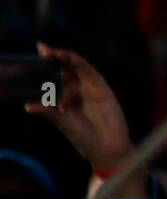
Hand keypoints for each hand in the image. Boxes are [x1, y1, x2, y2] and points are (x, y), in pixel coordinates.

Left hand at [24, 44, 145, 197]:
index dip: (47, 66)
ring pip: (79, 68)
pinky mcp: (104, 91)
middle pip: (67, 69)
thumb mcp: (63, 124)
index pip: (56, 77)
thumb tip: (28, 105)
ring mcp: (92, 89)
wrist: (106, 150)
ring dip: (67, 58)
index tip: (36, 54)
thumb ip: (49, 113)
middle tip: (42, 49)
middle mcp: (80, 91)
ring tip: (53, 52)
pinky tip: (71, 58)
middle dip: (54, 57)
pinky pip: (93, 74)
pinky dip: (82, 64)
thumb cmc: (86, 140)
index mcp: (68, 97)